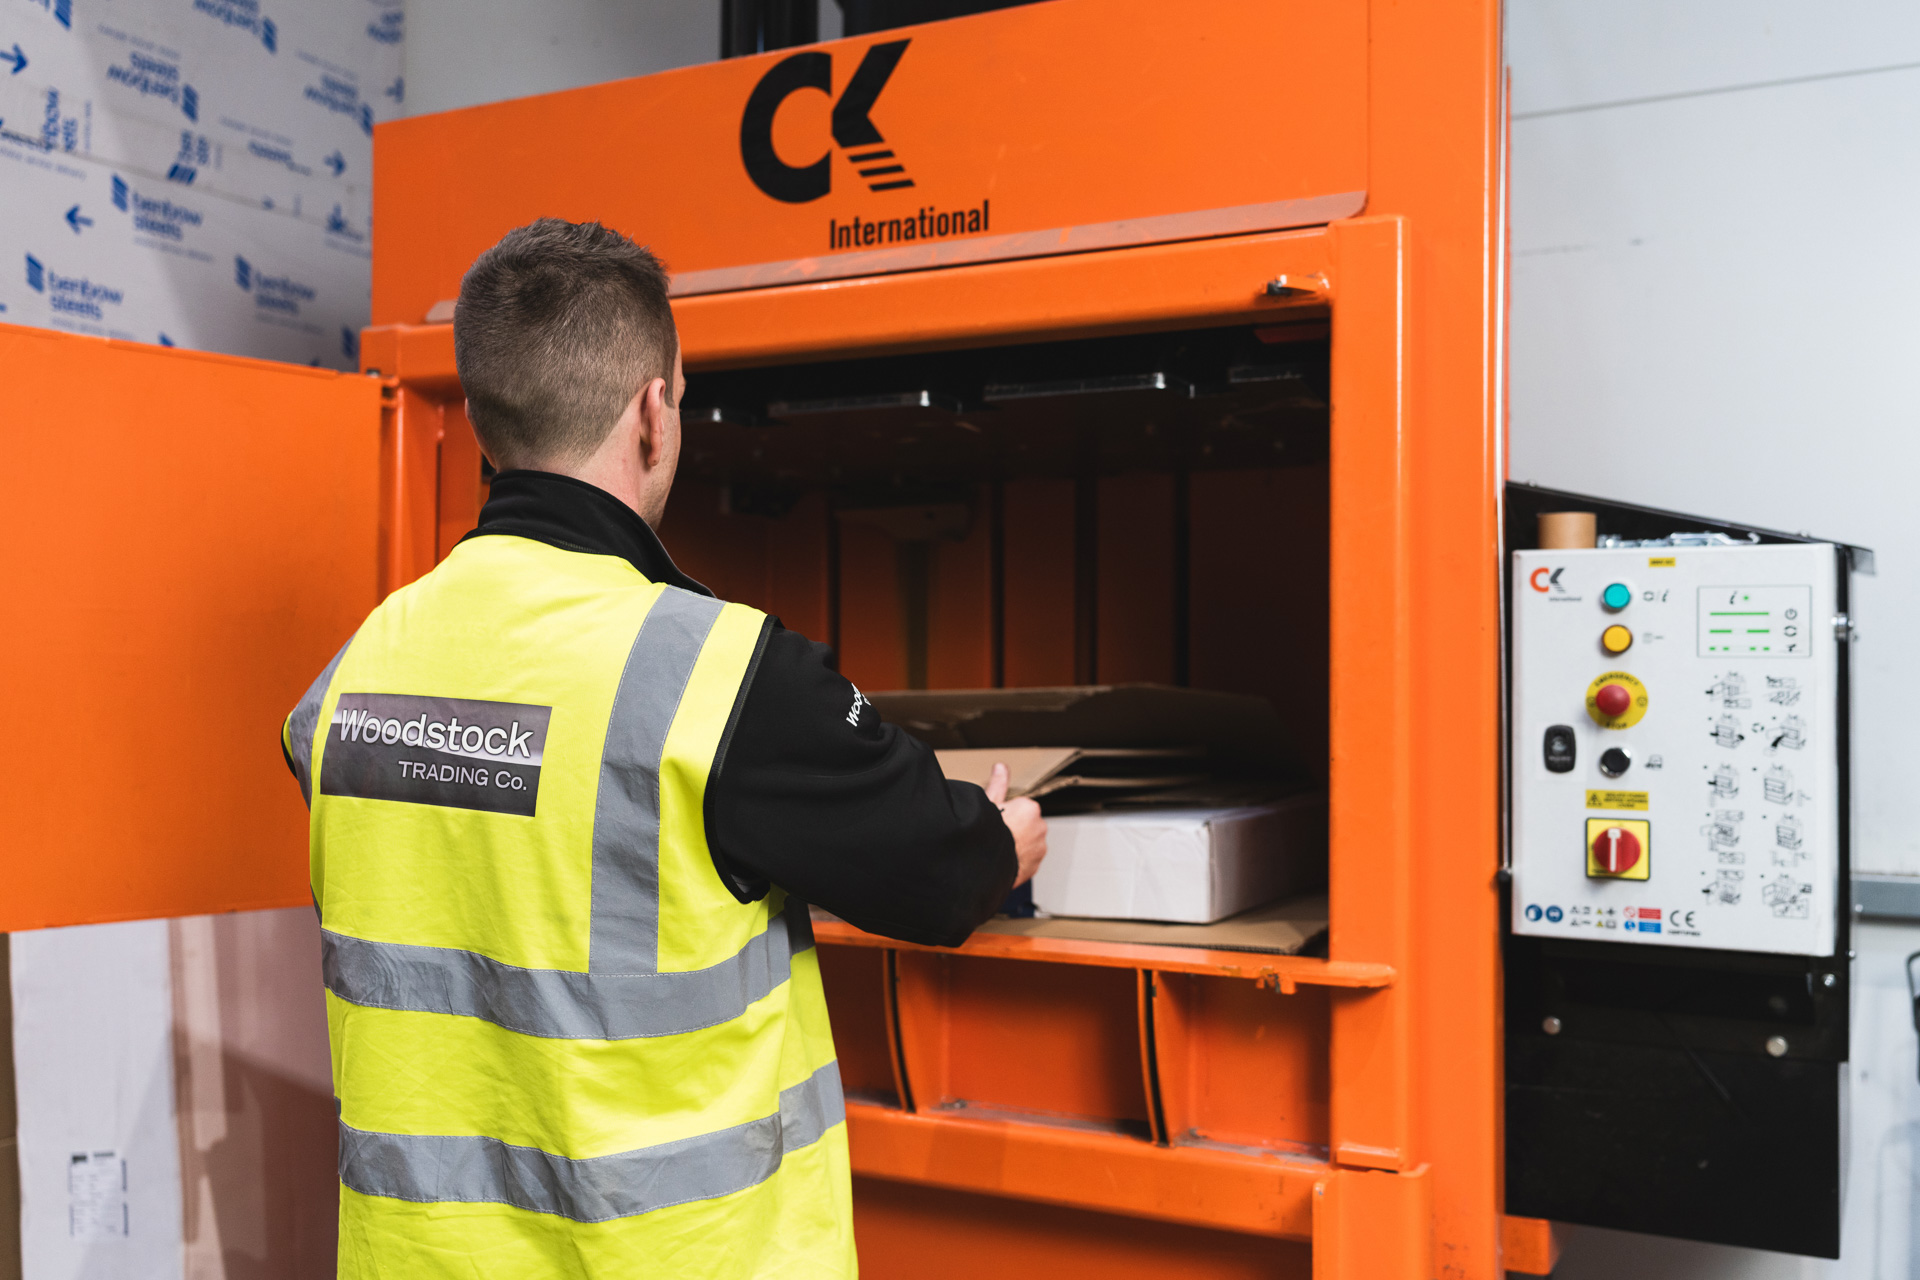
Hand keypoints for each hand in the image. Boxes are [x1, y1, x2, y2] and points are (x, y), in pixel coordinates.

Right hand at [985, 762, 1047, 887]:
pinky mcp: (1035, 865)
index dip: (1004, 814)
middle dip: (1014, 829)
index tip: (995, 822)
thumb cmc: (986, 833)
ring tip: (999, 849)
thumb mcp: (989, 803)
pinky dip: (1018, 860)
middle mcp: (1039, 827)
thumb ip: (998, 784)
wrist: (985, 865)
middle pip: (1025, 824)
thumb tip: (1000, 767)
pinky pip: (1027, 859)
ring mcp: (1039, 848)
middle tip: (996, 835)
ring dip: (1017, 845)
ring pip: (1028, 842)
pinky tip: (1004, 860)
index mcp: (1029, 808)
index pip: (1018, 808)